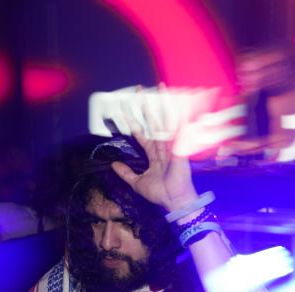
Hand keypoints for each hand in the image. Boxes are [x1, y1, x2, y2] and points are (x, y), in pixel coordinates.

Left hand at [111, 85, 199, 213]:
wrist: (174, 202)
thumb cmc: (160, 194)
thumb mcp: (137, 183)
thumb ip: (126, 173)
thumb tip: (113, 166)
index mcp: (154, 154)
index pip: (141, 134)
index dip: (132, 123)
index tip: (121, 112)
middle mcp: (163, 147)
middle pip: (153, 122)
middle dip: (145, 106)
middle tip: (138, 90)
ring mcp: (172, 145)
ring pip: (166, 120)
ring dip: (163, 104)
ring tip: (160, 87)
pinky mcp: (180, 147)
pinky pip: (181, 128)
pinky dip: (181, 115)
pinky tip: (181, 103)